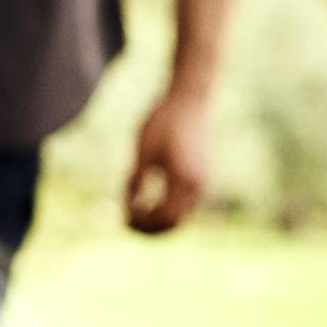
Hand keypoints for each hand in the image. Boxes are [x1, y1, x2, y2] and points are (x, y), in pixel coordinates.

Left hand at [125, 88, 212, 233]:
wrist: (190, 99)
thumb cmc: (164, 120)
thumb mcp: (143, 150)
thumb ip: (135, 180)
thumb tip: (127, 207)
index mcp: (183, 180)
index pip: (164, 217)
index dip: (142, 223)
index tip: (123, 218)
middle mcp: (198, 186)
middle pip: (174, 222)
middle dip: (150, 227)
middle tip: (127, 223)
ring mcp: (203, 181)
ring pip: (181, 215)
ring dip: (158, 219)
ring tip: (134, 213)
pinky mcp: (202, 175)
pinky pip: (185, 203)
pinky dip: (167, 208)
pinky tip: (149, 201)